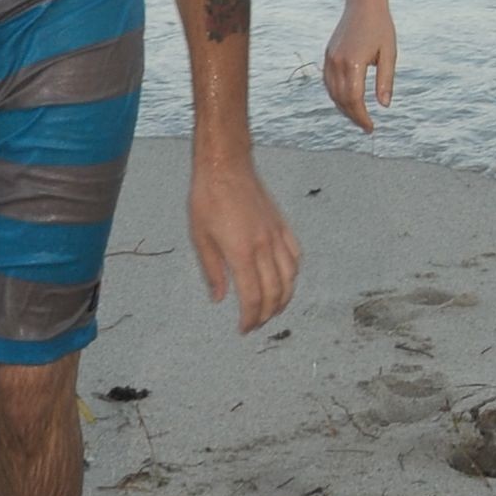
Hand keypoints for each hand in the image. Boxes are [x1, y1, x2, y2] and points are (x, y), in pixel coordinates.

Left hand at [188, 160, 301, 332]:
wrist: (225, 166)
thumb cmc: (207, 198)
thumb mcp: (200, 237)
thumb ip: (213, 271)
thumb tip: (219, 298)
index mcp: (241, 252)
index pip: (252, 297)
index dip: (250, 318)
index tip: (243, 328)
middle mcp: (264, 247)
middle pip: (275, 292)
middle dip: (267, 314)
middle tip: (256, 324)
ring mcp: (276, 235)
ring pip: (290, 277)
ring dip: (284, 299)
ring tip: (273, 309)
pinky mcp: (282, 225)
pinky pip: (295, 256)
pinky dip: (293, 274)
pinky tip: (285, 280)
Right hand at [324, 0, 396, 132]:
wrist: (363, 3)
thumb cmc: (381, 27)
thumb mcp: (389, 53)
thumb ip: (386, 80)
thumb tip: (385, 105)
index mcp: (353, 63)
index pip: (354, 100)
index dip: (361, 117)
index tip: (371, 128)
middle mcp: (337, 63)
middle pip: (341, 100)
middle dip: (353, 116)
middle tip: (367, 127)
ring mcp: (330, 59)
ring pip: (332, 93)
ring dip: (344, 108)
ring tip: (358, 117)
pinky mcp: (328, 55)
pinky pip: (328, 83)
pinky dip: (336, 96)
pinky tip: (347, 101)